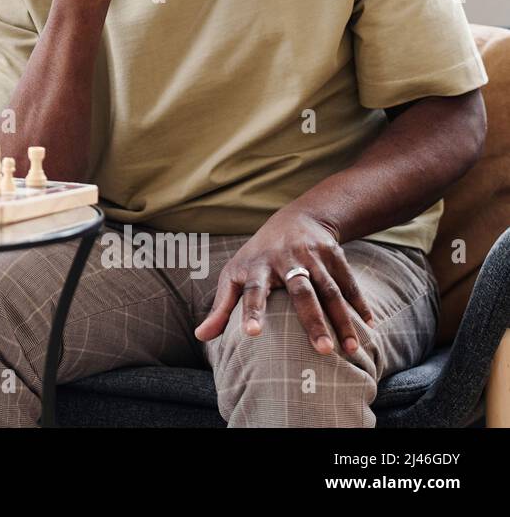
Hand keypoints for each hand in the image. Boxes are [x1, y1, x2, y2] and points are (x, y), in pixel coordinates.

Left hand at [194, 211, 376, 355]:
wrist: (297, 218)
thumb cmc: (257, 256)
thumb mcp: (234, 274)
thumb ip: (221, 307)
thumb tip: (200, 336)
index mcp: (256, 266)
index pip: (252, 291)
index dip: (252, 311)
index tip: (252, 334)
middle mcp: (284, 260)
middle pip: (300, 292)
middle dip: (313, 321)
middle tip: (322, 350)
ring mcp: (312, 256)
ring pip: (329, 290)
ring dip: (341, 319)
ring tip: (351, 349)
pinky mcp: (334, 254)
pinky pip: (348, 282)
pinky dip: (359, 303)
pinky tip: (369, 325)